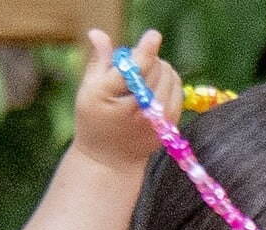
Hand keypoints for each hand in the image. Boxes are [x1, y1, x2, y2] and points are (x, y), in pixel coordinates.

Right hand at [73, 29, 182, 170]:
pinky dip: (170, 81)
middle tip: (134, 67)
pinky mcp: (169, 125)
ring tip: (145, 76)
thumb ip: (98, 61)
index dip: (146, 49)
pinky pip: (178, 89)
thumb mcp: (88, 92)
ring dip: (160, 68)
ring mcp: (156, 119)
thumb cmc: (94, 122)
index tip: (153, 37)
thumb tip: (97, 32)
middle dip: (147, 59)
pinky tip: (157, 86)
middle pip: (154, 68)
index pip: (135, 68)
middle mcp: (137, 110)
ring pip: (169, 76)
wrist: (108, 161)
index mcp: (110, 97)